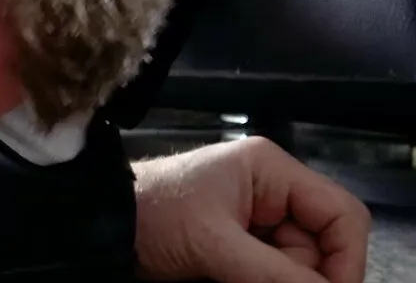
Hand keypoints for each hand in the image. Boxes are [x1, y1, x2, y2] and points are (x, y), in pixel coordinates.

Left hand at [132, 137, 370, 282]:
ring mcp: (252, 220)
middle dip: (302, 275)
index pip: (341, 214)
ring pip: (294, 267)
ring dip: (274, 281)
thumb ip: (273, 273)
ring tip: (226, 275)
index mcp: (270, 170)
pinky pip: (268, 273)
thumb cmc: (147, 215)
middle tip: (257, 282)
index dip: (346, 260)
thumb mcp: (213, 244)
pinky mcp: (235, 246)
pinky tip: (225, 279)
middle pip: (321, 247)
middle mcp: (269, 191)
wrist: (94, 225)